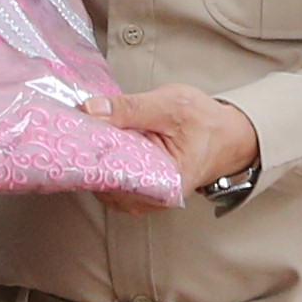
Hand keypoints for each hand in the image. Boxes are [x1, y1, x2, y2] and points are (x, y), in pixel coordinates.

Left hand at [84, 86, 260, 196]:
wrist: (228, 134)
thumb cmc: (206, 122)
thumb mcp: (171, 104)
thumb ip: (131, 107)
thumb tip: (91, 109)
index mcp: (165, 183)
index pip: (114, 177)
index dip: (90, 156)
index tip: (73, 136)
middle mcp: (153, 197)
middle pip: (106, 182)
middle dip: (88, 156)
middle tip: (75, 130)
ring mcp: (145, 195)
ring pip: (106, 182)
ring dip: (94, 159)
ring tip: (87, 134)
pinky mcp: (141, 187)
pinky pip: (113, 178)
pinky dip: (104, 161)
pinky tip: (100, 143)